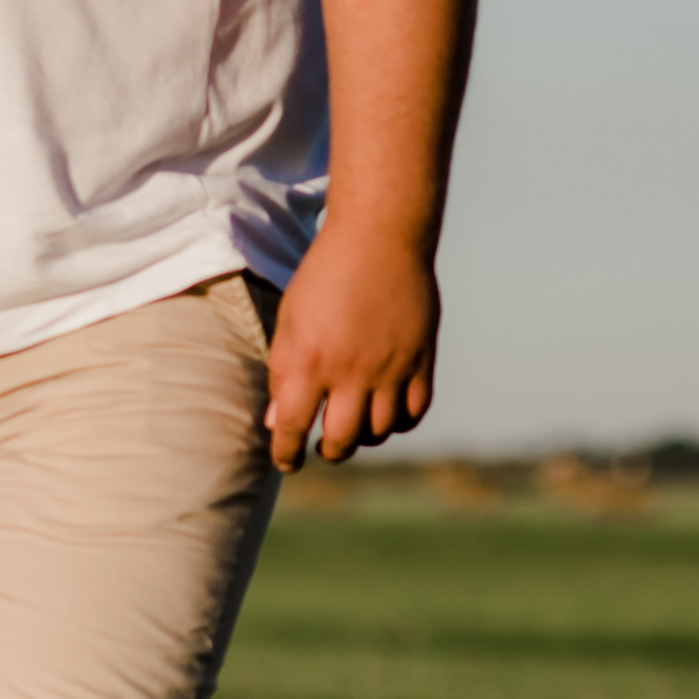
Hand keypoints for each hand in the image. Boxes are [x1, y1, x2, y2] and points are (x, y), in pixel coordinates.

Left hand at [263, 224, 439, 470]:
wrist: (380, 236)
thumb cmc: (324, 278)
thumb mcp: (290, 322)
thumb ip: (282, 374)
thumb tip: (275, 423)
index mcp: (311, 361)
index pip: (292, 427)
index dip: (285, 454)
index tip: (286, 462)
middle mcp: (353, 370)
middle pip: (342, 439)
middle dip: (329, 450)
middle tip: (323, 446)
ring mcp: (393, 366)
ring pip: (380, 431)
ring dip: (364, 438)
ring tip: (354, 427)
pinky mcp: (423, 358)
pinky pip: (415, 412)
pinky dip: (400, 423)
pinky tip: (386, 415)